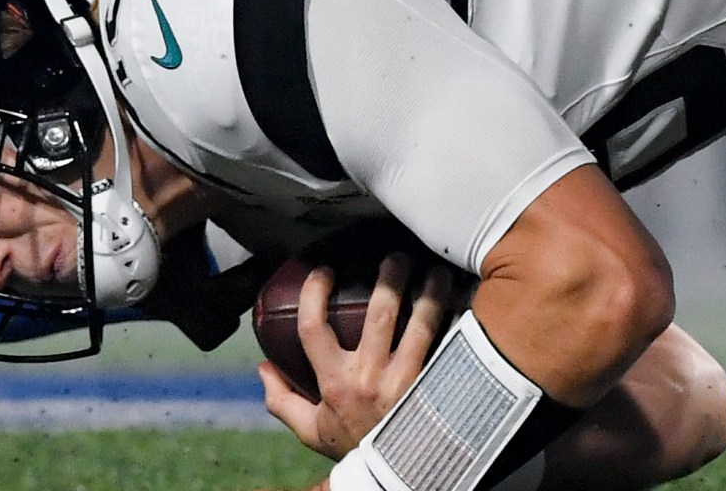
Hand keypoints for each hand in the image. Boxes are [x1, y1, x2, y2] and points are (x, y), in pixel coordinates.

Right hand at [258, 252, 455, 459]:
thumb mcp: (310, 429)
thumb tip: (263, 367)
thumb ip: (282, 400)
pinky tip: (461, 301)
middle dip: (388, 278)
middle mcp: (369, 378)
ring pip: (420, 325)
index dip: (315, 294)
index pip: (313, 329)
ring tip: (434, 271)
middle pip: (378, 315)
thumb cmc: (353, 446)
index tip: (322, 271)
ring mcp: (404, 382)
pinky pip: (448, 347)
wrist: (393, 476)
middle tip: (395, 257)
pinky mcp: (432, 388)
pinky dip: (456, 322)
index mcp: (334, 382)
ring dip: (429, 292)